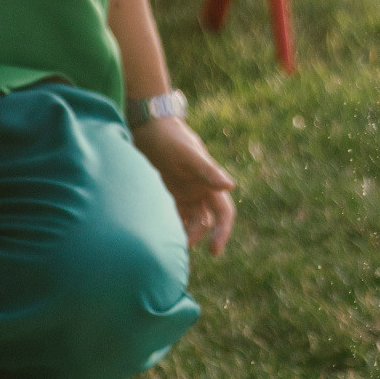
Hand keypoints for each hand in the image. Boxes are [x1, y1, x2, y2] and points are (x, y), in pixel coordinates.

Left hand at [137, 115, 236, 254]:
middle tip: (180, 250)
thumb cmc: (171, 138)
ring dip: (182, 234)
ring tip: (167, 246)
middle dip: (197, 237)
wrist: (148, 127)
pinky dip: (168, 226)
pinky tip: (156, 234)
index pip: (224, 214)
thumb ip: (208, 170)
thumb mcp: (189, 154)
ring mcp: (183, 194)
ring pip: (188, 222)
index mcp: (210, 184)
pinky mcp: (167, 195)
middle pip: (205, 223)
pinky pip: (171, 217)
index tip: (214, 251)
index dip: (222, 232)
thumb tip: (231, 185)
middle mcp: (200, 192)